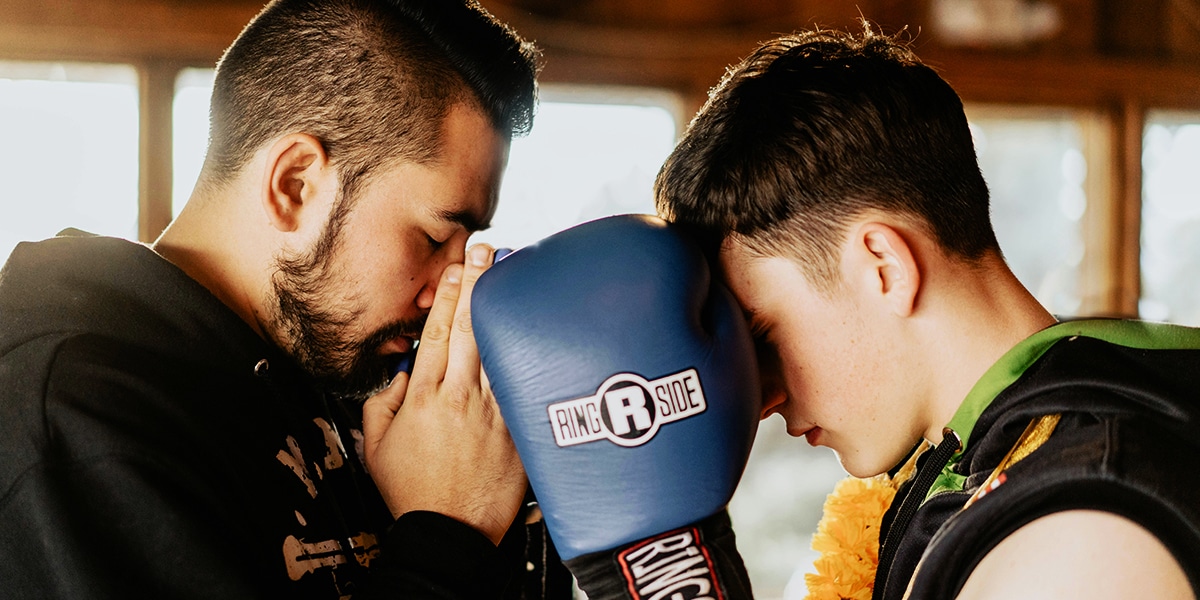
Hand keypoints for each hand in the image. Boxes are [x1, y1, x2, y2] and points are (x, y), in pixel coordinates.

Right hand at [362, 244, 525, 544]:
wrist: (450, 533)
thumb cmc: (415, 493)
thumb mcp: (377, 446)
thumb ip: (383, 403)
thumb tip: (398, 374)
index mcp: (423, 396)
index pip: (436, 332)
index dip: (447, 295)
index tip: (456, 268)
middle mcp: (459, 396)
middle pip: (471, 327)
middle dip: (479, 284)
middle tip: (488, 250)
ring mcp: (493, 411)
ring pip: (500, 347)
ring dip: (506, 307)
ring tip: (514, 274)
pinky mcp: (517, 428)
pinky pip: (523, 382)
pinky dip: (528, 351)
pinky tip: (537, 326)